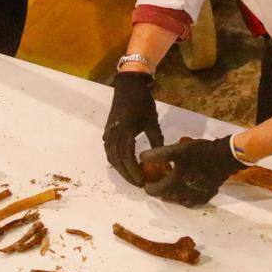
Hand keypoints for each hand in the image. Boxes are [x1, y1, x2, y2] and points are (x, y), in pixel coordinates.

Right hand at [103, 71, 163, 185]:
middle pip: (117, 161)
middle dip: (127, 175)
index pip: (127, 158)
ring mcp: (108, 134)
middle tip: (138, 184)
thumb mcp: (152, 121)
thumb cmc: (142, 102)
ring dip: (121, 170)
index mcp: (125, 132)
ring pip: (111, 158)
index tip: (142, 182)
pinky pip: (109, 152)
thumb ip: (156, 140)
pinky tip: (124, 166)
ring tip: (132, 178)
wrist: (127, 86)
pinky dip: (116, 162)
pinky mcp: (107, 132)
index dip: (134, 172)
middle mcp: (113, 135)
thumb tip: (164, 159)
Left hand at [140, 135, 247, 206]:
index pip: (156, 191)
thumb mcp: (177, 150)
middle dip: (161, 191)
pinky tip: (187, 189)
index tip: (147, 184)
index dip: (149, 188)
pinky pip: (193, 201)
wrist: (226, 156)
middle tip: (159, 183)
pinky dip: (186, 196)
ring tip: (171, 185)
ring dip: (173, 194)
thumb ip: (158, 154)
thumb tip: (141, 158)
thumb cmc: (200, 153)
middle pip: (168, 196)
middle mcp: (186, 195)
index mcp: (176, 184)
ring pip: (180, 200)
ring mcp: (198, 197)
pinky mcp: (208, 195)